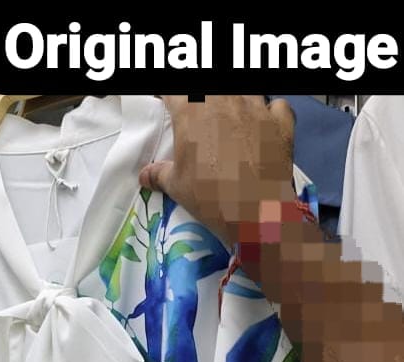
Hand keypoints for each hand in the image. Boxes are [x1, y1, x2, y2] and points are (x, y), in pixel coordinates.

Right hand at [140, 95, 295, 245]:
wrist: (256, 211)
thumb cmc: (210, 195)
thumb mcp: (177, 187)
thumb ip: (160, 174)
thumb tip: (145, 175)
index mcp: (192, 110)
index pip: (173, 91)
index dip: (167, 97)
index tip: (166, 105)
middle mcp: (224, 99)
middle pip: (209, 86)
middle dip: (201, 97)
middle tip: (199, 117)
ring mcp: (256, 106)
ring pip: (243, 90)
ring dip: (234, 100)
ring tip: (230, 119)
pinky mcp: (280, 121)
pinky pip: (276, 105)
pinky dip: (270, 112)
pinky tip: (264, 126)